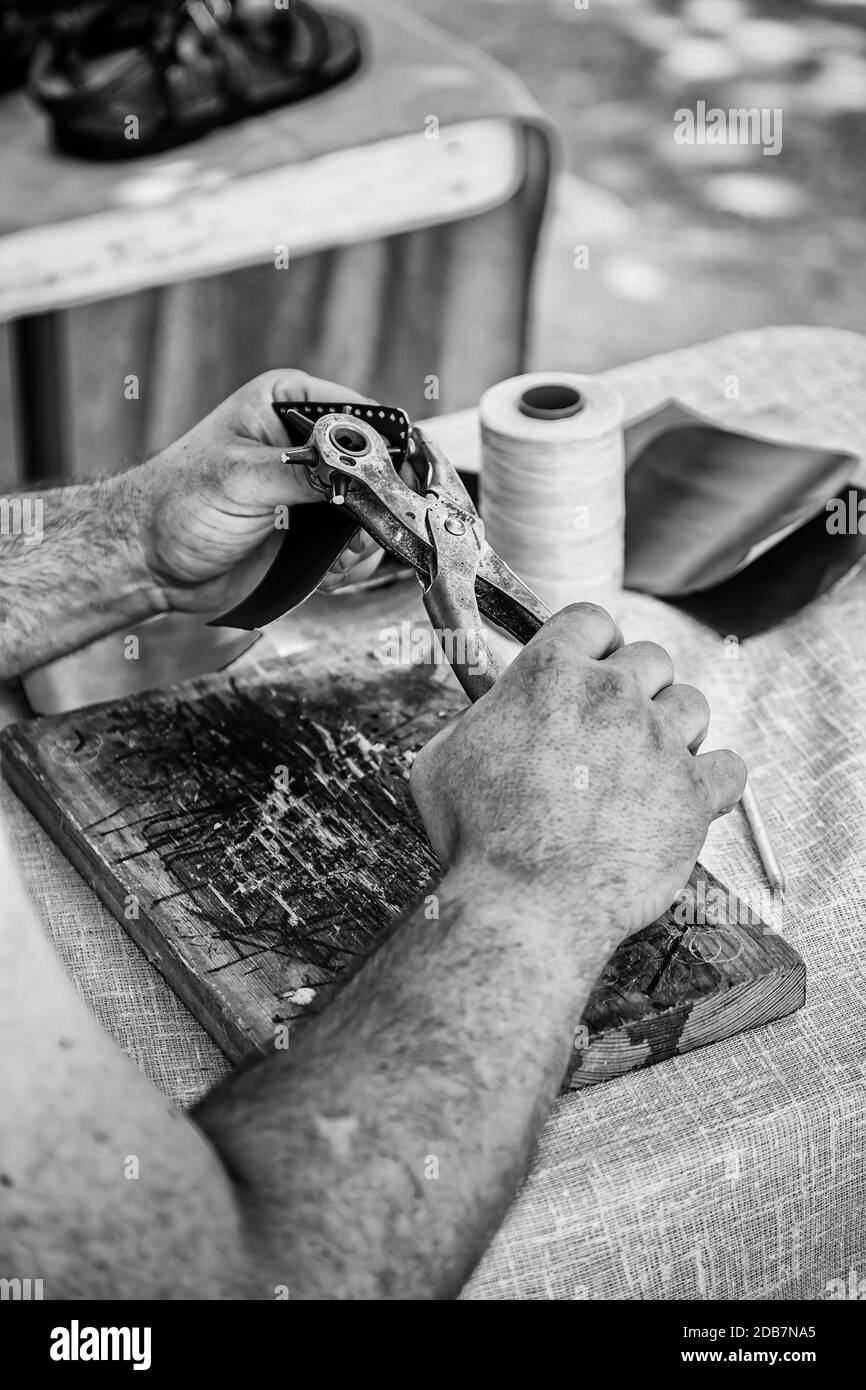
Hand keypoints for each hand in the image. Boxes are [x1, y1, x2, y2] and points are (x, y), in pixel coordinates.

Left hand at [133, 370, 383, 614]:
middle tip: (358, 535)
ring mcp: (314, 489)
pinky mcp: (312, 531)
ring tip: (334, 560)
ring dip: (363, 543)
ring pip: (374, 513)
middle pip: (378, 469)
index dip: (385, 452)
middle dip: (376, 507)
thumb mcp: (241, 479)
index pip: (363, 416)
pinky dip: (350, 565)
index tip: (388, 488)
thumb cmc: (175, 505)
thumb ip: (305, 472)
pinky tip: (325, 573)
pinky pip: (356, 547)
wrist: (149, 562)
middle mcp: (308, 442)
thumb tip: (359, 475)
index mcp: (288, 403)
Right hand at [411, 603, 745, 944]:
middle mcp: (612, 695)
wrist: (526, 902)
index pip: (591, 620)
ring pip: (693, 705)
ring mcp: (658, 742)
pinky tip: (689, 795)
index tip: (593, 664)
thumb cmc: (477, 837)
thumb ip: (475, 722)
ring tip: (651, 763)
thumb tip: (487, 714)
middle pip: (652, 658)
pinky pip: (731, 766)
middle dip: (638, 686)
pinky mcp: (693, 794)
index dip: (595, 641)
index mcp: (549, 674)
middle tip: (618, 726)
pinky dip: (715, 779)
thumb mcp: (443, 759)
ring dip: (676, 728)